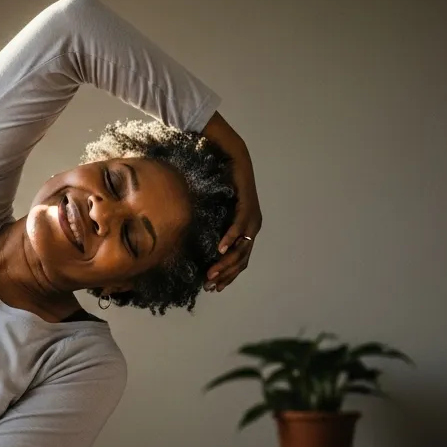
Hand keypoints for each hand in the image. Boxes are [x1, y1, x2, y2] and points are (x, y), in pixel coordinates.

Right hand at [200, 111, 261, 291]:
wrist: (231, 158)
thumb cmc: (220, 184)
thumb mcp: (215, 212)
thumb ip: (211, 228)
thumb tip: (194, 244)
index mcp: (246, 231)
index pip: (240, 261)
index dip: (227, 276)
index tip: (212, 288)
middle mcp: (252, 227)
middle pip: (242, 259)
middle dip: (225, 274)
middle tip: (209, 285)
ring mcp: (252, 218)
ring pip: (241, 247)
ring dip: (226, 263)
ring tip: (212, 272)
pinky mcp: (247, 206)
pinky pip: (238, 227)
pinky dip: (229, 239)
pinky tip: (220, 250)